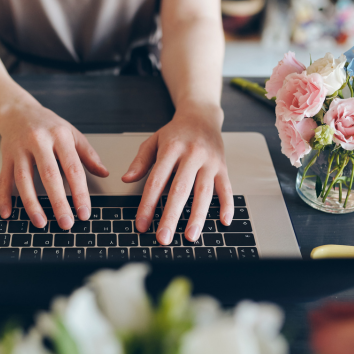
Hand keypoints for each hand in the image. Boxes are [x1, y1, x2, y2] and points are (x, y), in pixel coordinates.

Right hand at [0, 103, 108, 228]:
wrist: (17, 110)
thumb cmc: (47, 124)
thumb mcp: (72, 133)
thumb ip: (88, 154)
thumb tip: (104, 173)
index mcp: (60, 136)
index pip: (73, 168)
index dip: (80, 193)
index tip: (84, 213)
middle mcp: (38, 141)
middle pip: (49, 175)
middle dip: (58, 202)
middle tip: (66, 223)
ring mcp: (19, 149)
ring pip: (23, 179)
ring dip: (31, 203)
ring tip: (41, 222)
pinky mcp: (5, 156)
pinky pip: (3, 179)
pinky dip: (4, 197)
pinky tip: (8, 213)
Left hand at [122, 106, 232, 244]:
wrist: (201, 116)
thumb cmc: (176, 132)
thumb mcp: (153, 141)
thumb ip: (141, 161)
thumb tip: (126, 179)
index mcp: (171, 149)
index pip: (156, 181)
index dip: (147, 204)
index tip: (142, 224)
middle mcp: (192, 155)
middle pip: (180, 190)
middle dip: (171, 216)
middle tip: (164, 237)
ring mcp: (210, 162)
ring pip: (204, 192)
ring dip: (197, 216)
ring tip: (190, 236)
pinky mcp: (223, 167)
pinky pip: (226, 188)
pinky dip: (227, 205)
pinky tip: (223, 222)